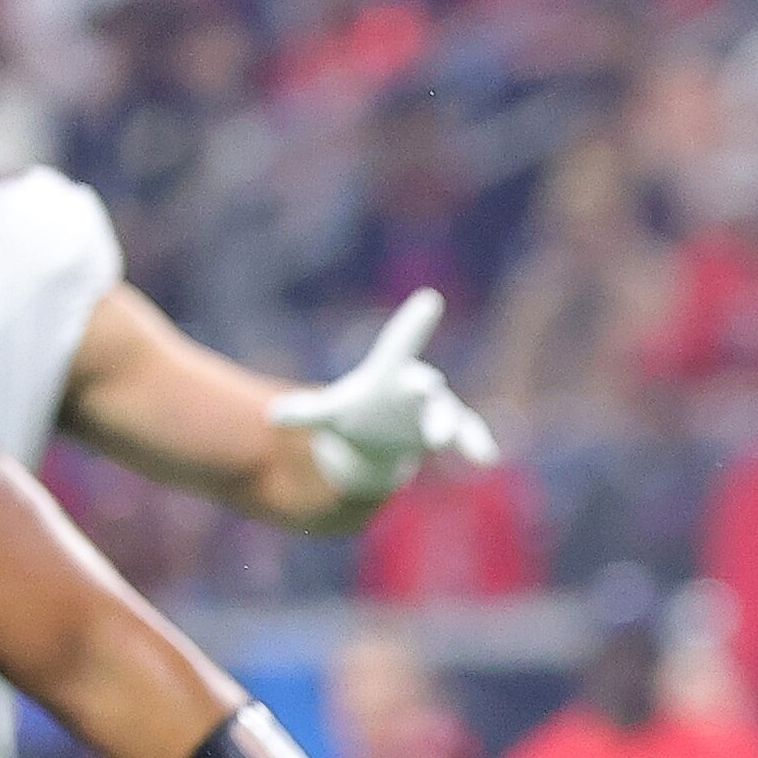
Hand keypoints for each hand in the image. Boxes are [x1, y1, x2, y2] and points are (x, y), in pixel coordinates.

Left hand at [270, 289, 500, 506]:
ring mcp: (434, 409)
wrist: (378, 439)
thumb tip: (271, 416)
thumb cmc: (356, 415)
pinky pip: (466, 434)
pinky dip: (475, 443)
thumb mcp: (331, 413)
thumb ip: (307, 411)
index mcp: (389, 373)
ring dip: (446, 425)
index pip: (400, 344)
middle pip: (424, 384)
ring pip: (447, 413)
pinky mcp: (447, 432)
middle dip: (425, 387)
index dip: (413, 323)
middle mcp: (416, 386)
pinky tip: (486, 459)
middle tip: (424, 387)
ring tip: (442, 440)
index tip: (430, 299)